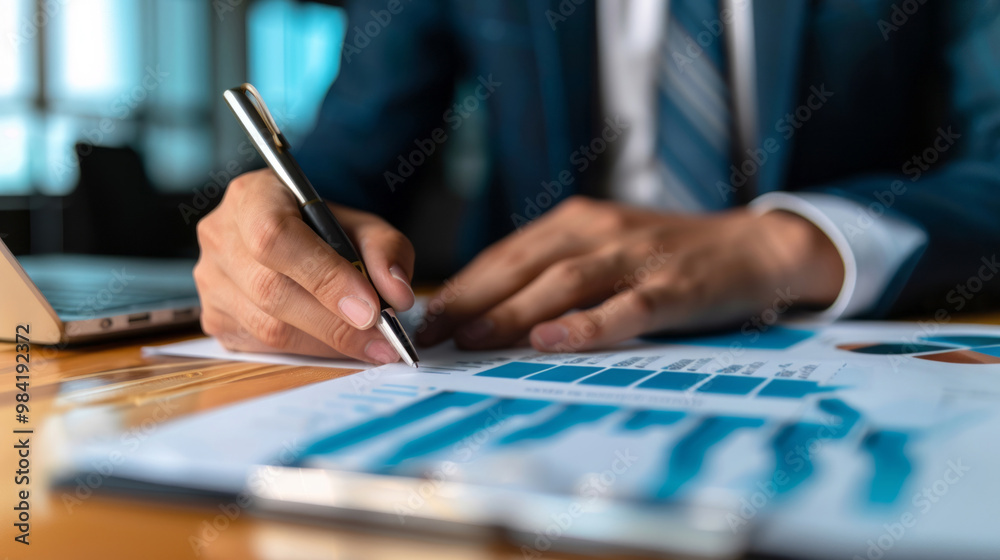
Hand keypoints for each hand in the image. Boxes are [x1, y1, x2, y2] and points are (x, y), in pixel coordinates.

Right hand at [194, 169, 415, 362]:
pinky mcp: (215, 317)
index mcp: (252, 196)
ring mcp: (210, 280)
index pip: (276, 238)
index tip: (370, 308)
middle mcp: (220, 236)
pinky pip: (262, 346)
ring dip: (327, 343)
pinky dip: (308, 351)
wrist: (290, 235)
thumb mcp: (362, 224)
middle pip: (271, 291)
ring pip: (267, 327)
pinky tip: (338, 345)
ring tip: (371, 346)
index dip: (324, 277)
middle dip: (335, 324)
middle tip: (383, 339)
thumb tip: (396, 293)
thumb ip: (386, 250)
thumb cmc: (324, 227)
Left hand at [416, 196, 842, 351]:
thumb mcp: (606, 250)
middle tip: (429, 335)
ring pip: (564, 284)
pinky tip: (553, 340)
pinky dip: (587, 324)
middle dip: (471, 300)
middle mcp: (598, 231)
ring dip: (513, 311)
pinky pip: (626, 307)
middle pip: (523, 267)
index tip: (423, 317)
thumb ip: (557, 272)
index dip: (463, 285)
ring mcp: (636, 257)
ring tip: (471, 339)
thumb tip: (492, 313)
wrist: (755, 247)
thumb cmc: (669, 257)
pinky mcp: (673, 286)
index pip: (506, 255)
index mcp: (576, 223)